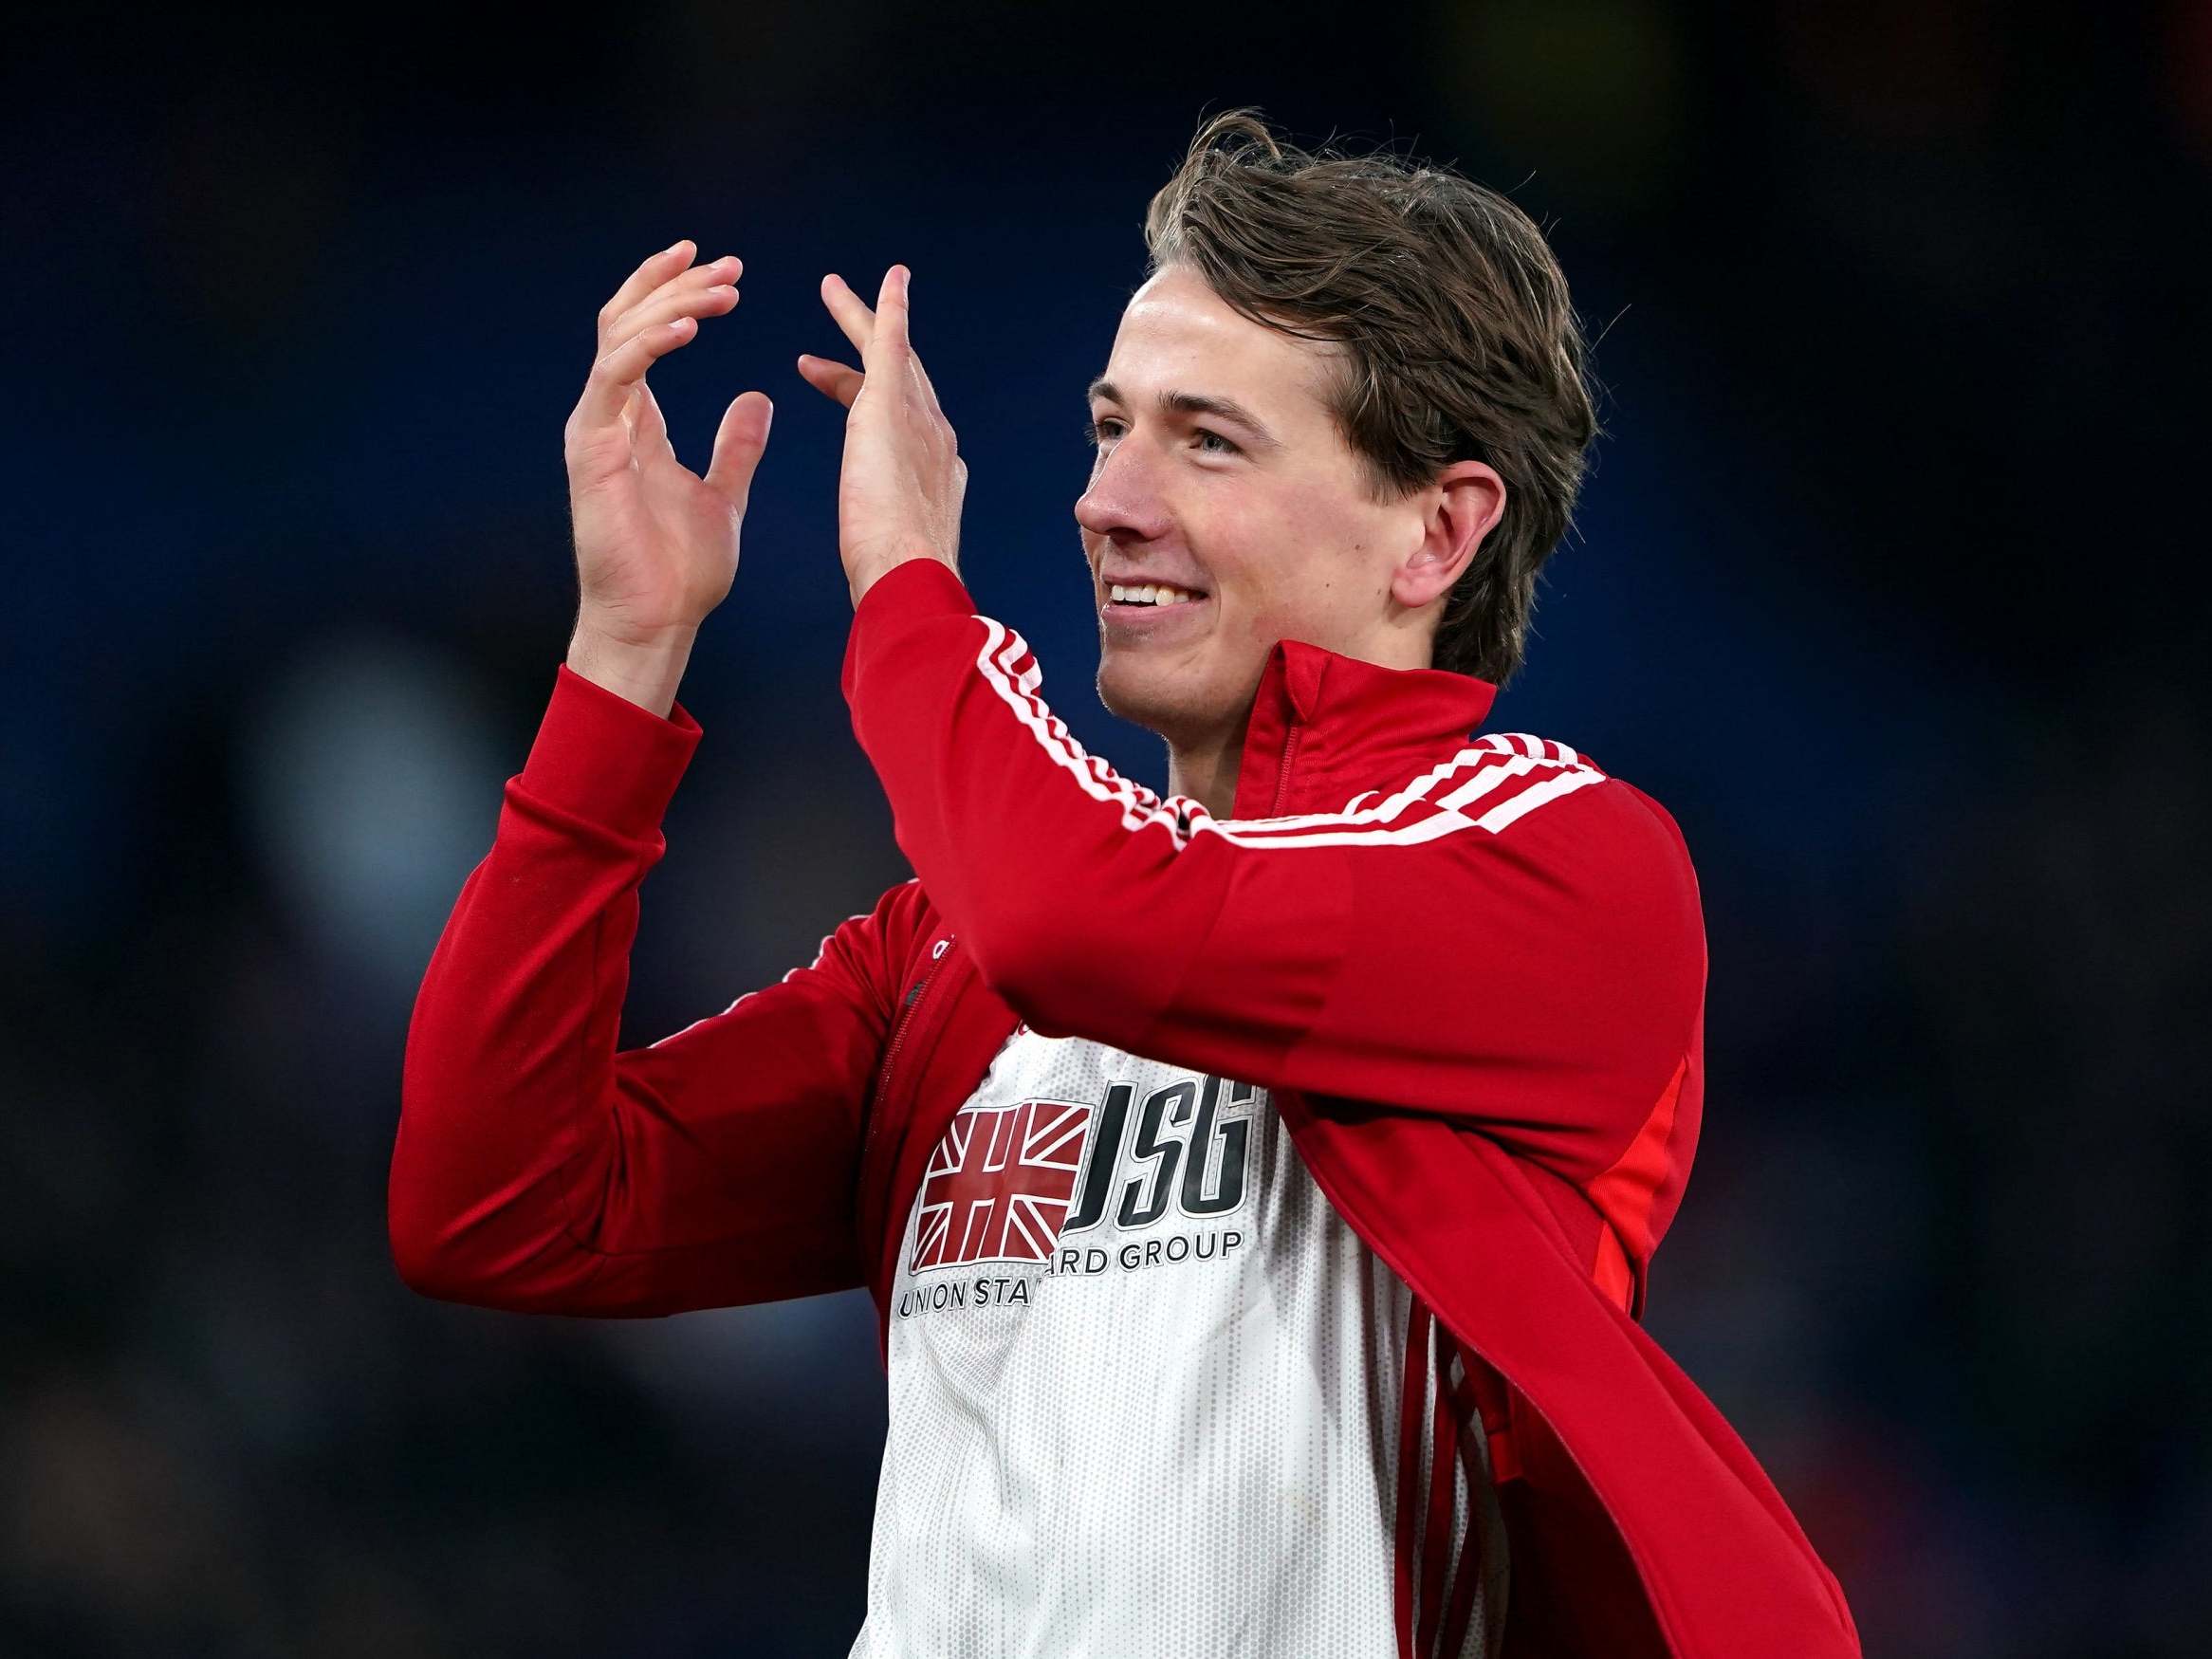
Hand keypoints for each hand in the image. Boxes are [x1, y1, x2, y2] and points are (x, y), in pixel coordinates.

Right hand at [562, 238, 773, 652]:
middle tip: (731, 265)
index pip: (646, 332)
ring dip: (672, 303)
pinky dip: (649, 344)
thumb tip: (756, 399)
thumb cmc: (680, 572)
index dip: (679, 294)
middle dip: (678, 284)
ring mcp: (595, 427)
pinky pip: (615, 375)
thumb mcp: (723, 493)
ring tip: (723, 288)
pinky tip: (688, 326)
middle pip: (630, 319)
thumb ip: (736, 445)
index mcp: (636, 421)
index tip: (725, 271)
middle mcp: (609, 414)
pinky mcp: (591, 446)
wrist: (656, 622)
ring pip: (621, 334)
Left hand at [797, 265, 966, 605]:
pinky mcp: (892, 404)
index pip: (898, 426)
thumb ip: (884, 546)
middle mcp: (936, 439)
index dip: (864, 404)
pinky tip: (886, 279)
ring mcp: (919, 418)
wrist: (910, 573)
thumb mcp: (887, 559)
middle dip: (875, 350)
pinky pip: (891, 341)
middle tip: (848, 318)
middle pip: (903, 381)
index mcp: (934, 475)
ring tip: (833, 290)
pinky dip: (889, 308)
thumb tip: (878, 564)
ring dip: (865, 320)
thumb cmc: (893, 581)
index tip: (839, 391)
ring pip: (891, 354)